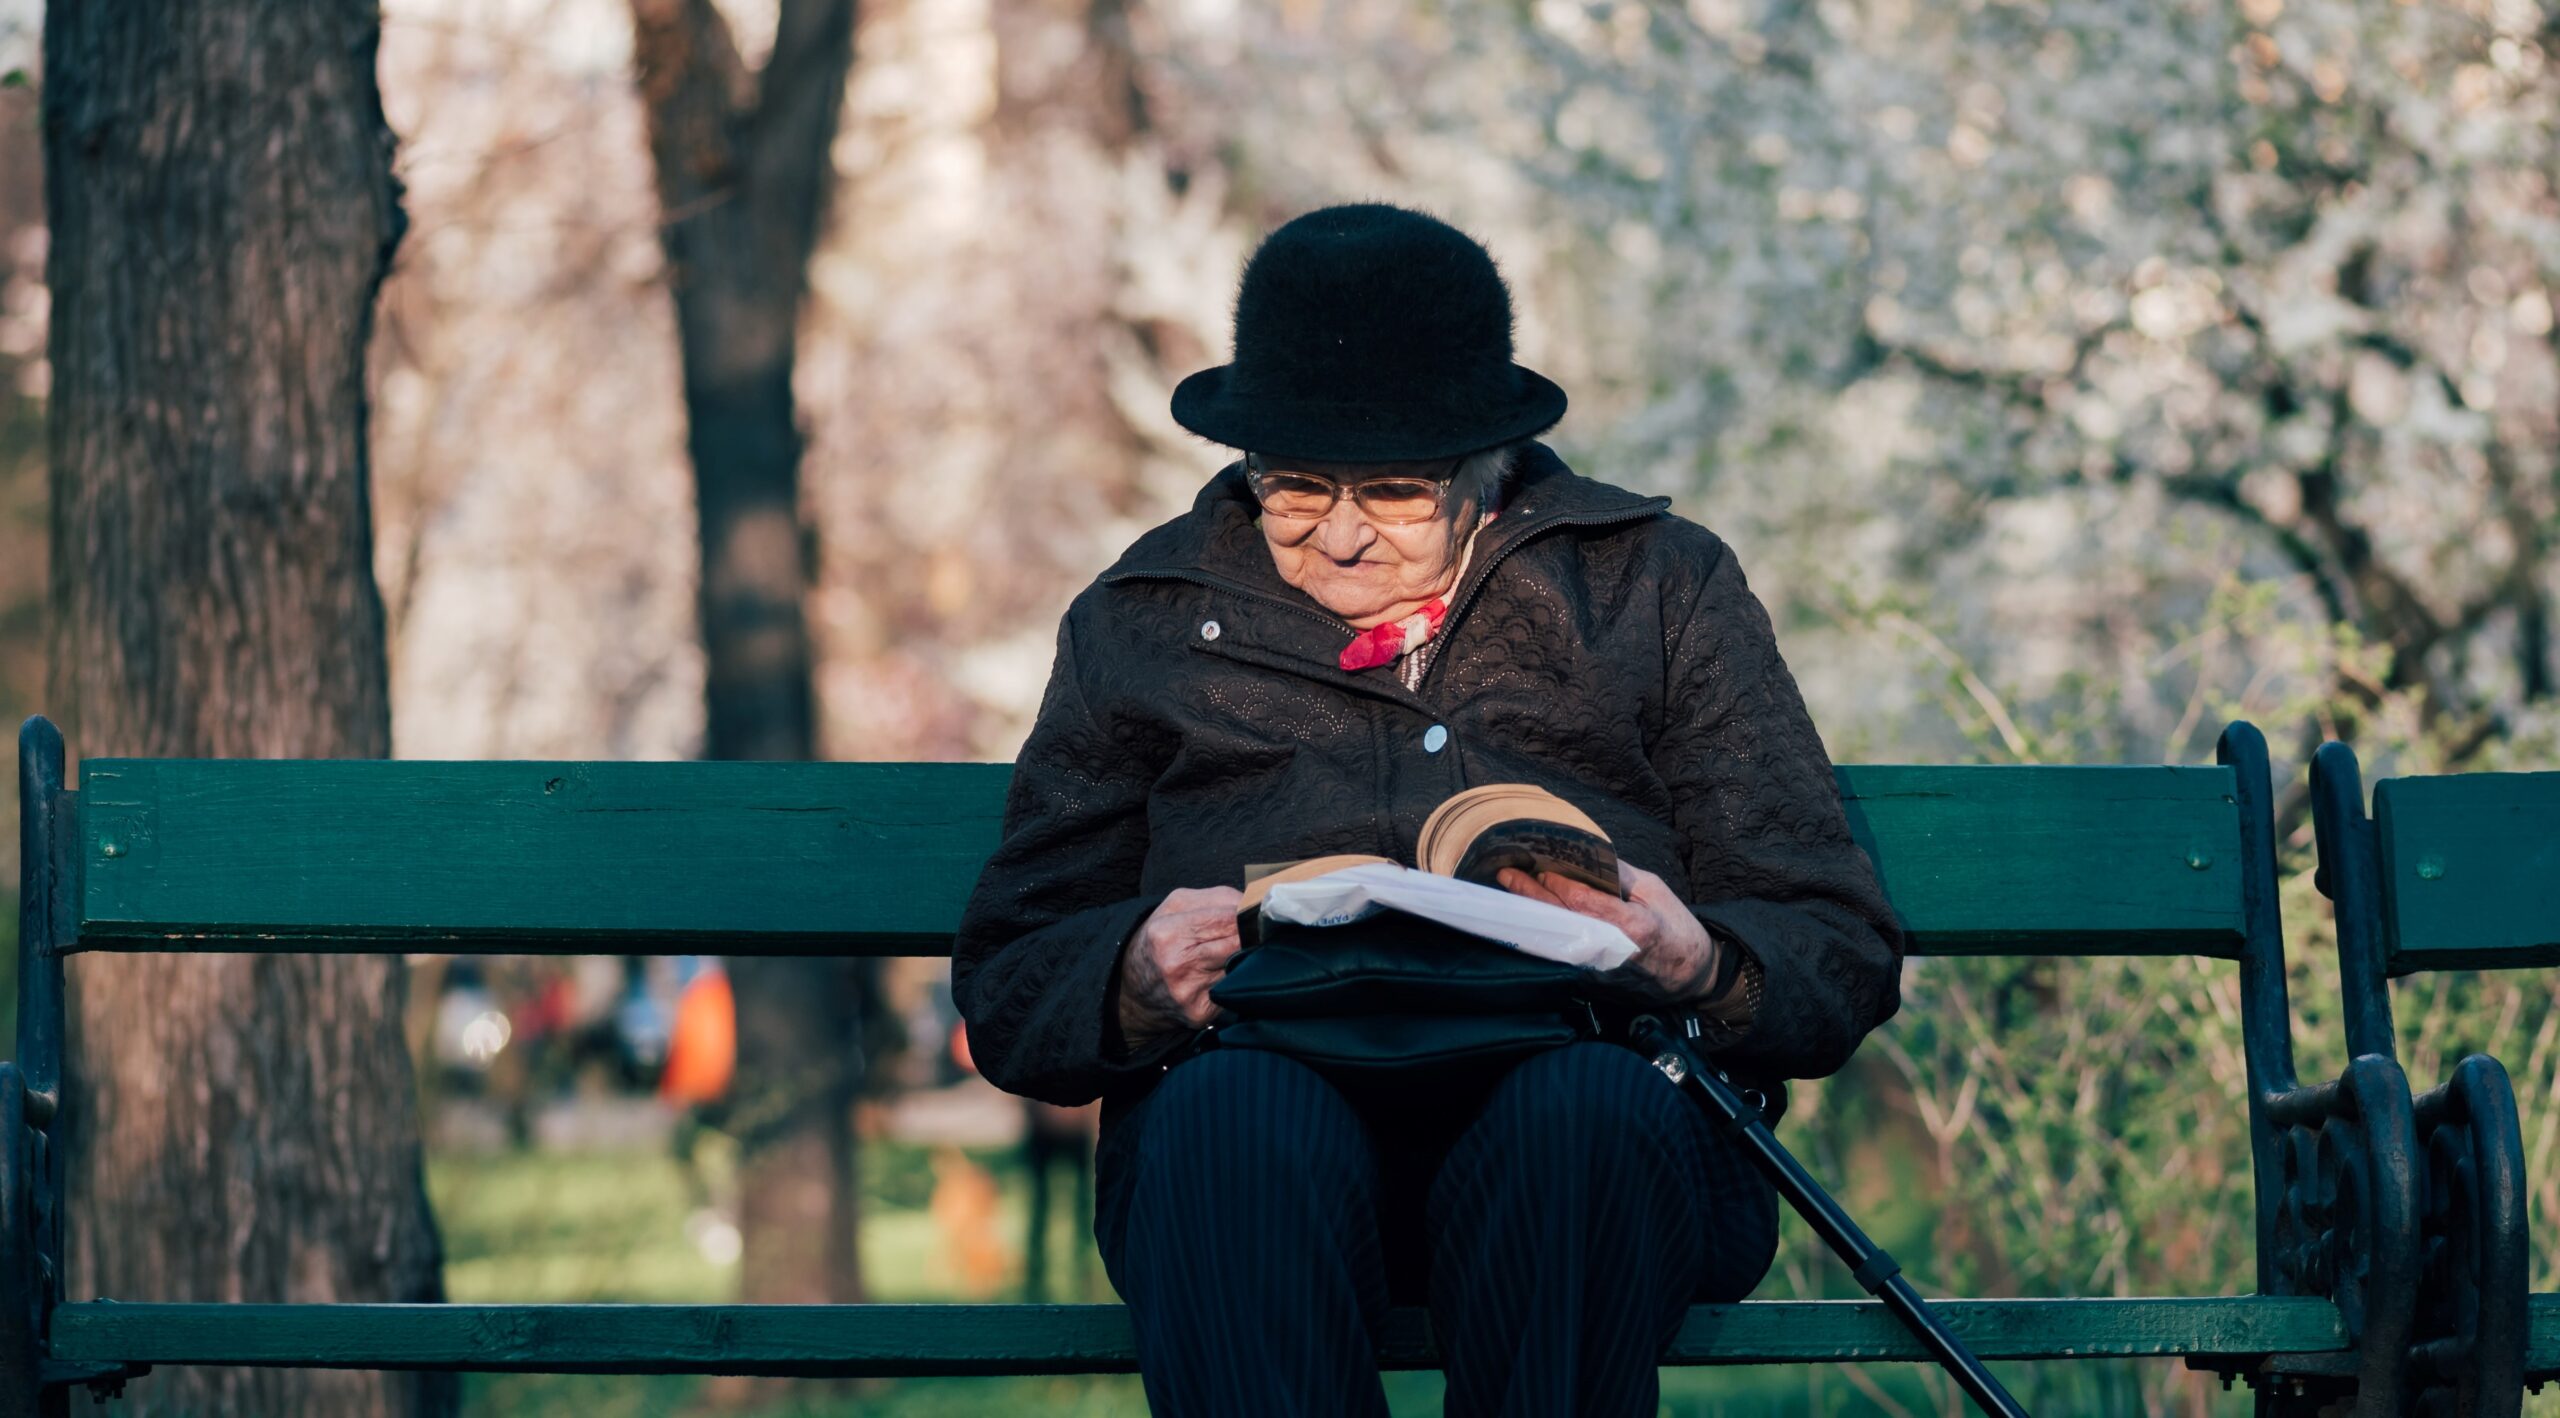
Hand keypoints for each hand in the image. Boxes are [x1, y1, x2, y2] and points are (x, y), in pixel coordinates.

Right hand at [1118, 886, 1245, 1046]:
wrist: (1132, 989)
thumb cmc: (1159, 941)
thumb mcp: (1175, 907)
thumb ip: (1216, 898)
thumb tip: (1254, 904)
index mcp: (1168, 933)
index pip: (1228, 919)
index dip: (1247, 915)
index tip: (1257, 914)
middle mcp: (1177, 964)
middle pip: (1238, 944)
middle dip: (1250, 936)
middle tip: (1256, 932)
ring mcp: (1189, 992)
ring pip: (1240, 967)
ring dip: (1245, 958)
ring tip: (1235, 951)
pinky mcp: (1200, 1013)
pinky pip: (1233, 990)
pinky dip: (1235, 980)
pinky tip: (1224, 975)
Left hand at [1496, 860, 1720, 1002]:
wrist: (1691, 976)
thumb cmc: (1675, 928)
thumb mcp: (1655, 890)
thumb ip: (1618, 874)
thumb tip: (1583, 857)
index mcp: (1632, 926)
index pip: (1582, 901)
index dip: (1556, 884)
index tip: (1537, 867)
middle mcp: (1610, 952)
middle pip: (1560, 921)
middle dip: (1530, 896)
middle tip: (1506, 875)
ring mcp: (1598, 972)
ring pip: (1554, 941)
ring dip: (1530, 917)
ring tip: (1509, 893)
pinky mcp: (1591, 985)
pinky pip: (1560, 955)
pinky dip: (1543, 936)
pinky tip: (1528, 918)